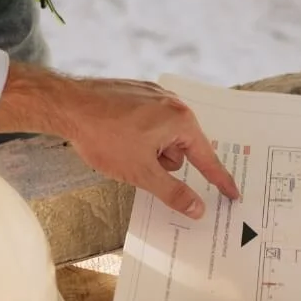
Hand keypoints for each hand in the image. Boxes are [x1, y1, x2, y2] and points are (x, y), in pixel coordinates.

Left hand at [0, 66, 239, 218]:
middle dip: (162, 163)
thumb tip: (197, 208)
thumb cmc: (104, 136)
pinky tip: (117, 135)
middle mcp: (173, 103)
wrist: (67, 105)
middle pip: (181, 148)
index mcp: (181, 121)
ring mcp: (154, 94)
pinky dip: (137, 134)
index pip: (207, 158)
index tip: (233, 194)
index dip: (219, 180)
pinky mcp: (136, 92)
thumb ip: (173, 192)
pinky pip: (148, 122)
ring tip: (121, 147)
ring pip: (162, 136)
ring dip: (148, 150)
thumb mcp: (141, 173)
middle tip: (138, 164)